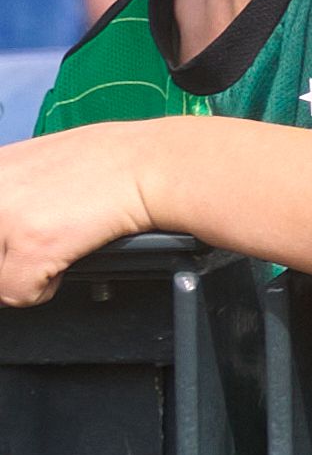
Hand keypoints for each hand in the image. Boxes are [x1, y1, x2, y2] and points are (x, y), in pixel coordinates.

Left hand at [0, 125, 159, 304]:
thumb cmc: (118, 161)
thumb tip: (10, 214)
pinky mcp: (33, 245)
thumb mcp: (45, 161)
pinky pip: (17, 294)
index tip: (16, 245)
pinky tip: (68, 261)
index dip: (6, 240)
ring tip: (55, 253)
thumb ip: (15, 187)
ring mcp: (9, 217)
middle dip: (12, 257)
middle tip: (40, 247)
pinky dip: (43, 290)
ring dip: (23, 273)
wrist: (154, 166)